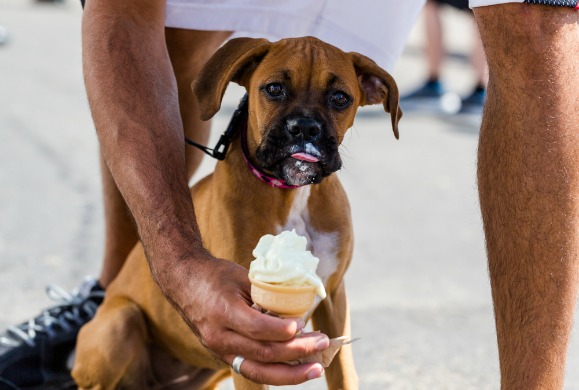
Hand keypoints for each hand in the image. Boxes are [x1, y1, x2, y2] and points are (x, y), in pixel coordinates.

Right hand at [160, 255, 328, 384]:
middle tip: (323, 343)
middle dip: (297, 352)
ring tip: (316, 369)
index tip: (303, 325)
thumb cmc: (215, 275)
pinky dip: (276, 372)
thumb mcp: (242, 278)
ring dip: (290, 373)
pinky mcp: (222, 355)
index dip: (282, 331)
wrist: (183, 282)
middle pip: (262, 354)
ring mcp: (219, 350)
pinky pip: (251, 369)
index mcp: (223, 311)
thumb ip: (265, 297)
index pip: (257, 328)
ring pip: (258, 371)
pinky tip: (296, 370)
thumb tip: (295, 313)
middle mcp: (219, 336)